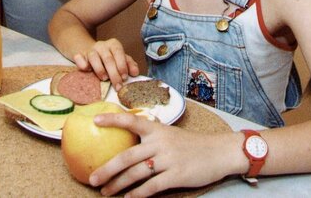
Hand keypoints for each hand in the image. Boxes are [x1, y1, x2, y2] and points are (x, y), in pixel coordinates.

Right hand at [73, 38, 138, 89]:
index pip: (119, 52)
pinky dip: (82, 63)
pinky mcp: (80, 55)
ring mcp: (90, 50)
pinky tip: (86, 69)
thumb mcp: (121, 59)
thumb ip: (129, 64)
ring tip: (104, 79)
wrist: (90, 51)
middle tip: (117, 86)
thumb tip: (135, 73)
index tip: (125, 77)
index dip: (122, 65)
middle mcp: (102, 45)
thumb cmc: (109, 58)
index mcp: (114, 44)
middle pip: (108, 58)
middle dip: (114, 73)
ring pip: (94, 57)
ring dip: (99, 69)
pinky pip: (79, 58)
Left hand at [88, 113, 234, 196]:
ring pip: (136, 173)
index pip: (132, 121)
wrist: (219, 152)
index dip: (113, 119)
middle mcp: (161, 142)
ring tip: (106, 192)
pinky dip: (137, 194)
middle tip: (92, 178)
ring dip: (118, 184)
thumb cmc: (192, 145)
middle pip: (127, 155)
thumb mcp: (171, 135)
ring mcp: (169, 159)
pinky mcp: (177, 175)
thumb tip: (128, 149)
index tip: (95, 120)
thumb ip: (152, 139)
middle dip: (107, 168)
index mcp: (158, 129)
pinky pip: (152, 186)